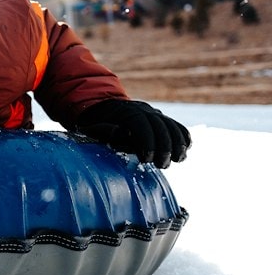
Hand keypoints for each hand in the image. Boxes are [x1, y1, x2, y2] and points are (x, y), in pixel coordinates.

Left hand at [74, 99, 190, 167]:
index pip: (141, 125)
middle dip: (165, 147)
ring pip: (173, 126)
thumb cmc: (95, 124)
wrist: (103, 109)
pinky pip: (178, 127)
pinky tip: (183, 152)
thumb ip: (103, 130)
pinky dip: (184, 138)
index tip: (147, 159)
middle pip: (161, 126)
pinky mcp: (161, 119)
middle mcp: (143, 109)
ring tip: (177, 160)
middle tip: (162, 165)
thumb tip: (121, 133)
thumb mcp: (91, 128)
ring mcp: (154, 113)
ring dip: (178, 144)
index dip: (147, 142)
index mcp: (125, 111)